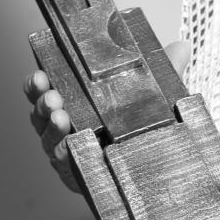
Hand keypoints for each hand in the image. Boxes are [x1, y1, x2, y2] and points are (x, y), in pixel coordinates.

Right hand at [23, 40, 191, 192]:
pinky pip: (66, 165)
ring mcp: (69, 150)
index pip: (47, 89)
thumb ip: (165, 70)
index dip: (37, 84)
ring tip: (61, 118)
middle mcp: (66, 126)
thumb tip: (182, 47)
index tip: (40, 75)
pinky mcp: (78, 173)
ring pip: (50, 140)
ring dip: (53, 129)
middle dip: (43, 104)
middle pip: (42, 114)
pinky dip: (65, 156)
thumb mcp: (154, 94)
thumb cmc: (141, 124)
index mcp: (76, 101)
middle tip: (52, 97)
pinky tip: (68, 149)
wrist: (153, 165)